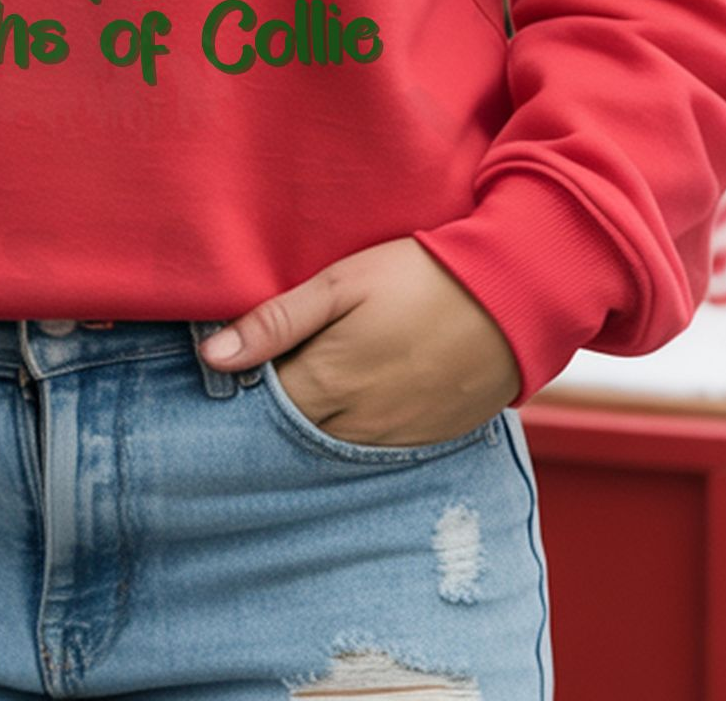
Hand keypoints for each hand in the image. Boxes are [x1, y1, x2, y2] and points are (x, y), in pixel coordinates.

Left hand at [200, 237, 521, 447]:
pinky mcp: (429, 438)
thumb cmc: (421, 276)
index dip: (244, 386)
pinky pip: (376, 449)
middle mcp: (357, 424)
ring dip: (317, 422)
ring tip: (319, 379)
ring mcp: (396, 437)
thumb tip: (212, 357)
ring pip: (333, 446)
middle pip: (294, 432)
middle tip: (274, 371)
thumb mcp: (340, 283)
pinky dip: (358, 430)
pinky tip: (360, 395)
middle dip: (277, 408)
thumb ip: (275, 321)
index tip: (237, 364)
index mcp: (327, 383)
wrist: (513, 296)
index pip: (261, 406)